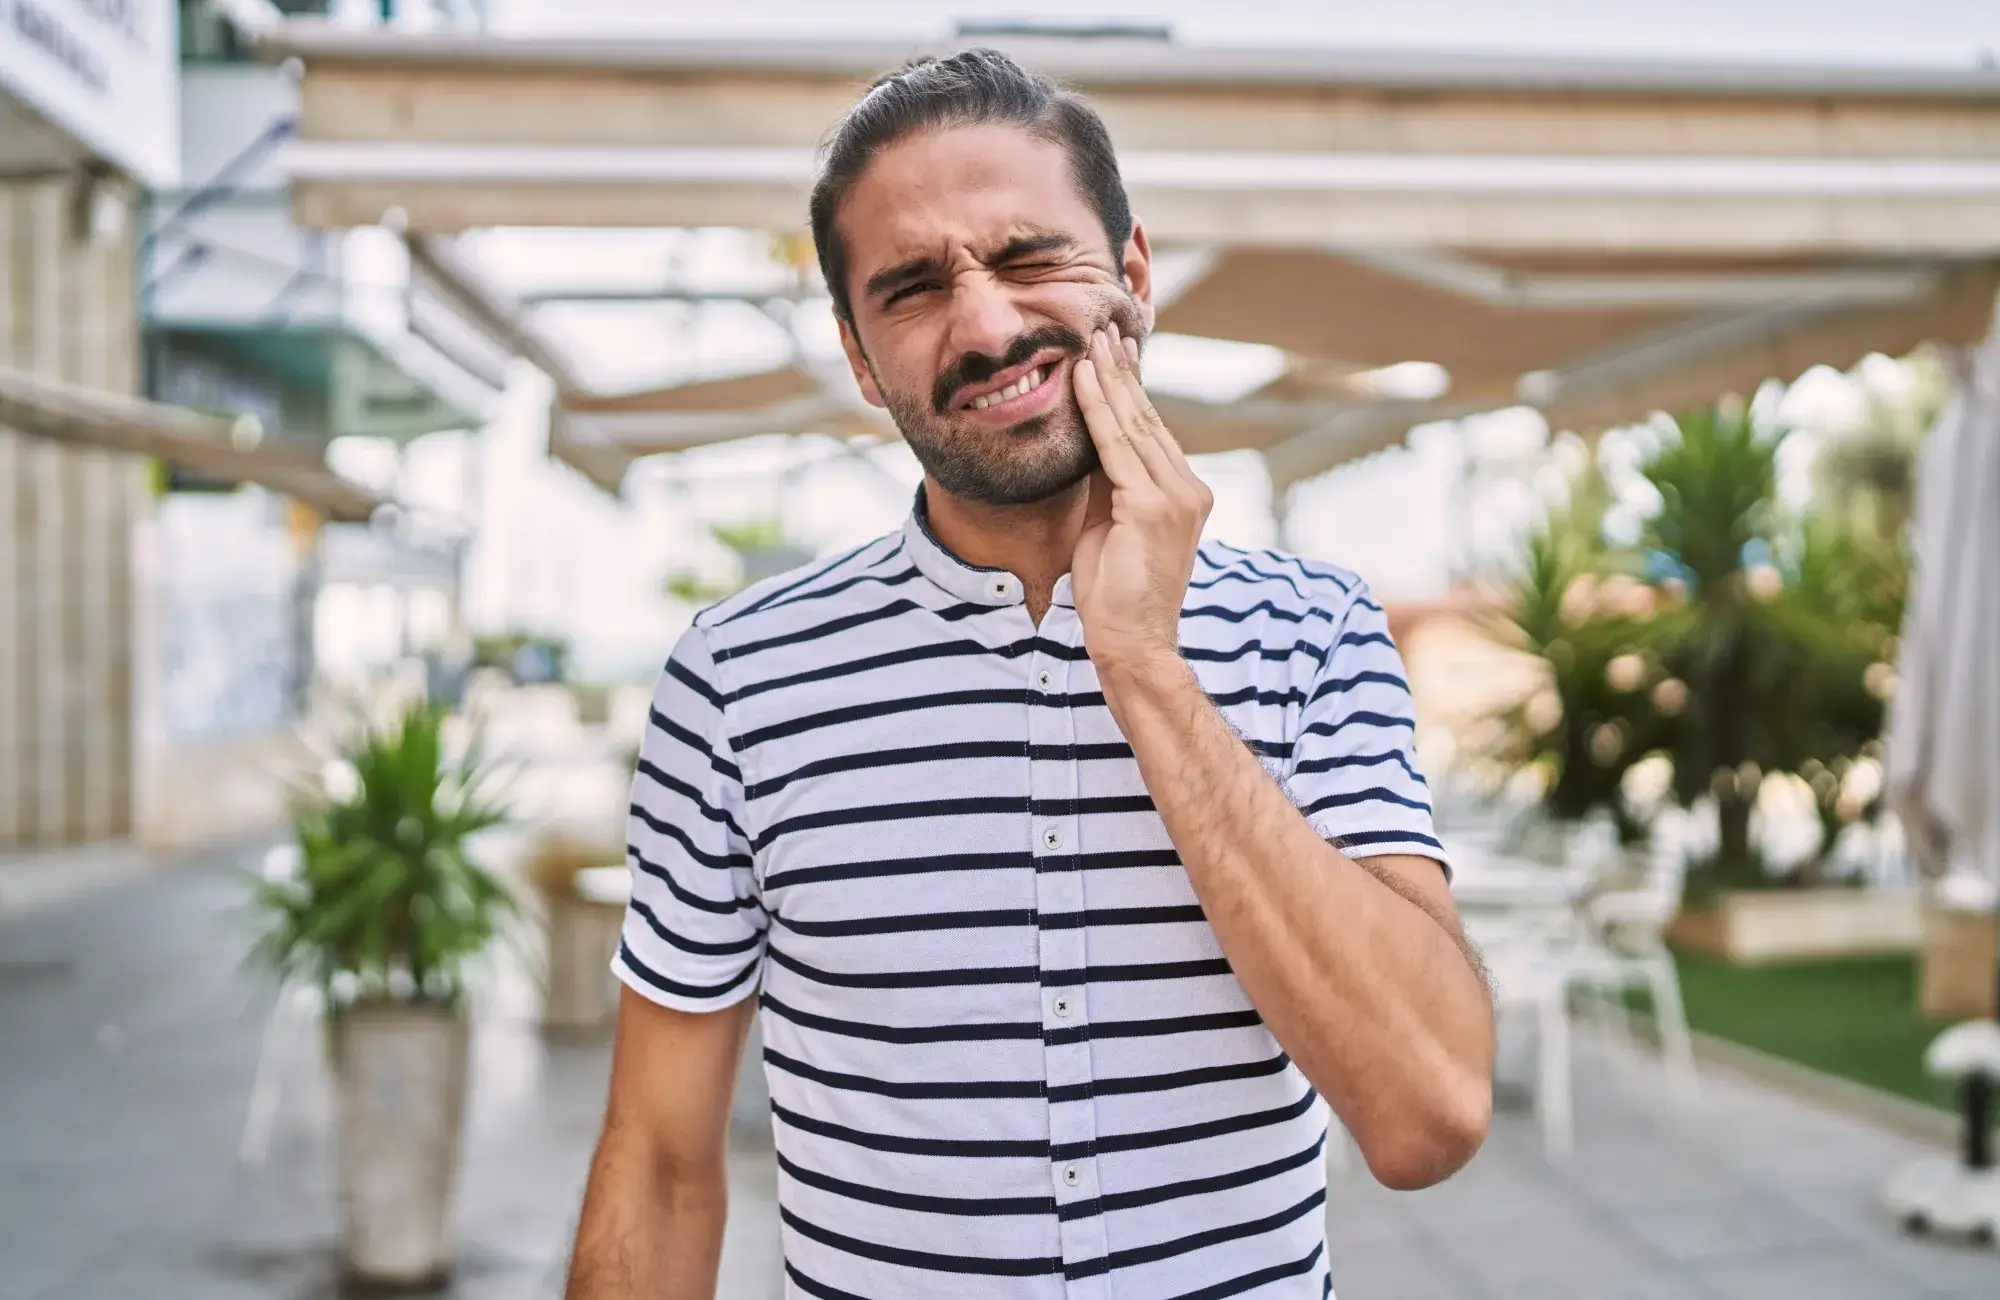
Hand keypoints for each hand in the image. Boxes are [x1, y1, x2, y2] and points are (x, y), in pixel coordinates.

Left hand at [1070, 322, 1213, 677]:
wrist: (1131, 643)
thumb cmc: (1115, 595)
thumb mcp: (1109, 526)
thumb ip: (1108, 485)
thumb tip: (1089, 445)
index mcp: (1183, 494)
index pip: (1152, 432)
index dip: (1131, 391)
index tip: (1115, 354)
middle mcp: (1188, 489)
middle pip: (1147, 419)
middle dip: (1122, 372)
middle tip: (1103, 330)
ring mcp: (1175, 497)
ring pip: (1133, 425)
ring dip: (1108, 379)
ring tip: (1090, 341)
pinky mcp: (1151, 507)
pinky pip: (1115, 446)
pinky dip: (1096, 409)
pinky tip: (1081, 379)